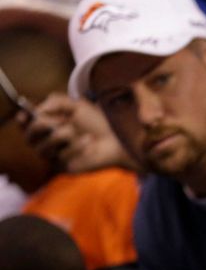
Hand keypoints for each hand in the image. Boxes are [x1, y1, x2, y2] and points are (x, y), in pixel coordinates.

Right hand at [20, 93, 137, 173]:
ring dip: (61, 136)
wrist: (117, 140)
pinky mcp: (65, 168)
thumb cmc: (97, 122)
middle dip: (42, 126)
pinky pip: (61, 157)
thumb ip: (56, 101)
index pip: (25, 124)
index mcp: (48, 125)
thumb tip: (38, 109)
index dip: (23, 120)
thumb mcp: (77, 105)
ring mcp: (55, 156)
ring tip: (77, 131)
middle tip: (59, 121)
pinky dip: (76, 147)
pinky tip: (90, 142)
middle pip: (30, 137)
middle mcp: (48, 142)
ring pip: (43, 148)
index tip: (27, 115)